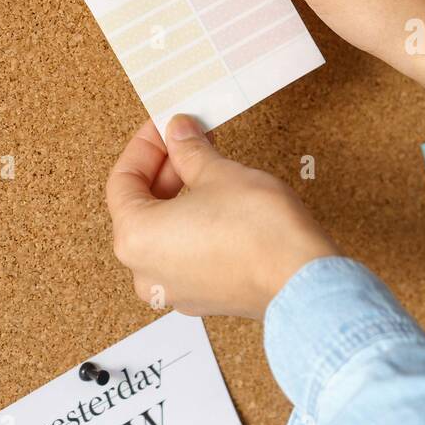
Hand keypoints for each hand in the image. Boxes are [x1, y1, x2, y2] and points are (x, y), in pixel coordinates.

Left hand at [106, 115, 340, 317]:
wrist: (301, 278)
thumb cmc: (259, 230)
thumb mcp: (219, 172)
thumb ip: (189, 150)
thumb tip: (179, 134)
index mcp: (135, 237)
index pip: (123, 181)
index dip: (145, 147)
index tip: (164, 128)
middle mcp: (145, 270)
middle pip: (140, 209)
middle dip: (164, 171)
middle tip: (187, 142)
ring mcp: (174, 289)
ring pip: (163, 235)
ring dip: (179, 198)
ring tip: (205, 170)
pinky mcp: (202, 297)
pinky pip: (185, 256)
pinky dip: (193, 227)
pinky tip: (217, 205)